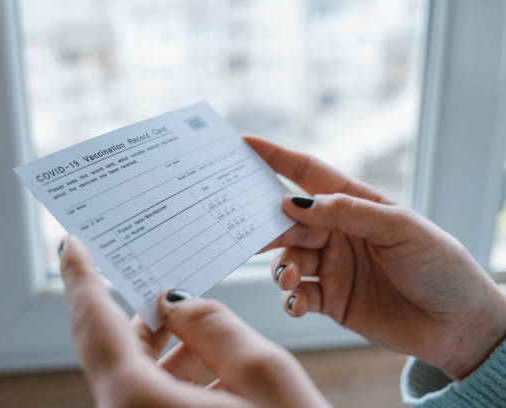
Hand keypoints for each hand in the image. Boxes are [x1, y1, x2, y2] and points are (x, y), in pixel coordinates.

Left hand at [58, 235, 330, 407]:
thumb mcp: (266, 377)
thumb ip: (216, 326)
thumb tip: (177, 304)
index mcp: (139, 403)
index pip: (96, 326)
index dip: (81, 278)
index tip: (71, 243)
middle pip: (115, 351)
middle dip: (139, 312)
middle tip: (155, 273)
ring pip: (135, 378)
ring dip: (164, 345)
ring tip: (194, 317)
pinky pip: (150, 399)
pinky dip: (173, 376)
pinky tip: (208, 361)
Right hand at [246, 136, 505, 379]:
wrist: (459, 324)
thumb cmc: (439, 264)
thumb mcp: (399, 228)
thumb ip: (346, 212)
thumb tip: (294, 202)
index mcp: (354, 203)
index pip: (306, 174)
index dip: (274, 157)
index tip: (243, 144)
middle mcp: (336, 232)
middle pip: (288, 220)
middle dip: (267, 224)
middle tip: (251, 230)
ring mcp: (332, 266)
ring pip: (286, 259)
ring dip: (281, 267)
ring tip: (292, 277)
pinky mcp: (330, 300)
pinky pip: (297, 295)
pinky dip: (290, 299)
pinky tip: (298, 302)